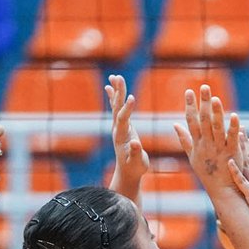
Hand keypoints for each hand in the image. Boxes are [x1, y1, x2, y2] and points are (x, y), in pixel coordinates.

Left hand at [105, 73, 148, 203]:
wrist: (127, 172)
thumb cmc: (135, 168)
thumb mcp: (138, 163)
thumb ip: (136, 153)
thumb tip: (135, 143)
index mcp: (122, 136)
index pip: (123, 119)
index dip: (127, 109)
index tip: (131, 97)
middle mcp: (117, 129)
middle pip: (117, 108)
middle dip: (119, 93)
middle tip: (118, 78)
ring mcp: (118, 126)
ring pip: (116, 105)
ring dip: (116, 91)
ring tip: (115, 77)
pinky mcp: (121, 126)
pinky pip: (117, 108)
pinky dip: (114, 97)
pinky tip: (110, 87)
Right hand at [174, 85, 241, 193]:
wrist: (222, 190)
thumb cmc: (207, 172)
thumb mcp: (192, 156)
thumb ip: (184, 139)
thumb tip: (175, 124)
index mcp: (197, 144)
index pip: (191, 121)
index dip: (190, 106)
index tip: (189, 91)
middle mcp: (206, 145)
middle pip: (204, 121)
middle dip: (204, 103)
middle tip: (204, 87)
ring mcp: (219, 149)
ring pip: (217, 128)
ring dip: (216, 113)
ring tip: (216, 98)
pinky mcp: (232, 153)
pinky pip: (232, 138)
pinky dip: (233, 127)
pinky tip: (235, 116)